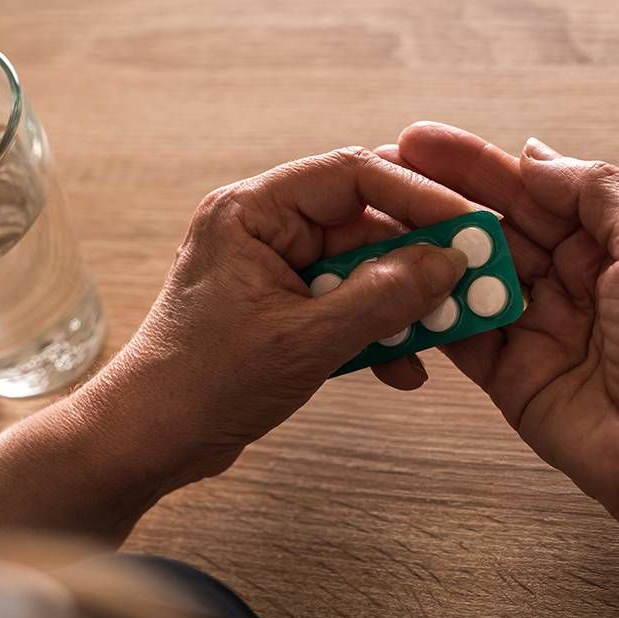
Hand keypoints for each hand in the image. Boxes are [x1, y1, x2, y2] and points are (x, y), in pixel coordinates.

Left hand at [81, 147, 478, 487]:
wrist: (148, 441)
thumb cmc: (202, 384)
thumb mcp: (304, 341)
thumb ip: (381, 299)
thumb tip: (445, 264)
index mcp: (251, 211)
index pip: (351, 174)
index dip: (416, 195)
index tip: (467, 223)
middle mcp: (261, 229)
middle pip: (362, 222)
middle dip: (417, 257)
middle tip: (470, 279)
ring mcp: (270, 270)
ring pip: (360, 268)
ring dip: (401, 302)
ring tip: (442, 330)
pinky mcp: (279, 310)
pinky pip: (344, 304)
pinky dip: (375, 331)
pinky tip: (402, 367)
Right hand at [376, 123, 618, 535]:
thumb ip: (596, 193)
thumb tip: (536, 155)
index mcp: (616, 246)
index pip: (537, 191)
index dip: (481, 164)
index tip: (423, 139)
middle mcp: (574, 283)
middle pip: (496, 227)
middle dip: (442, 196)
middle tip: (382, 166)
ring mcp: (537, 330)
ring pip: (470, 276)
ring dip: (428, 247)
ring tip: (376, 218)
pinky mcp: (509, 377)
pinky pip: (460, 335)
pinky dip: (428, 310)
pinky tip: (393, 279)